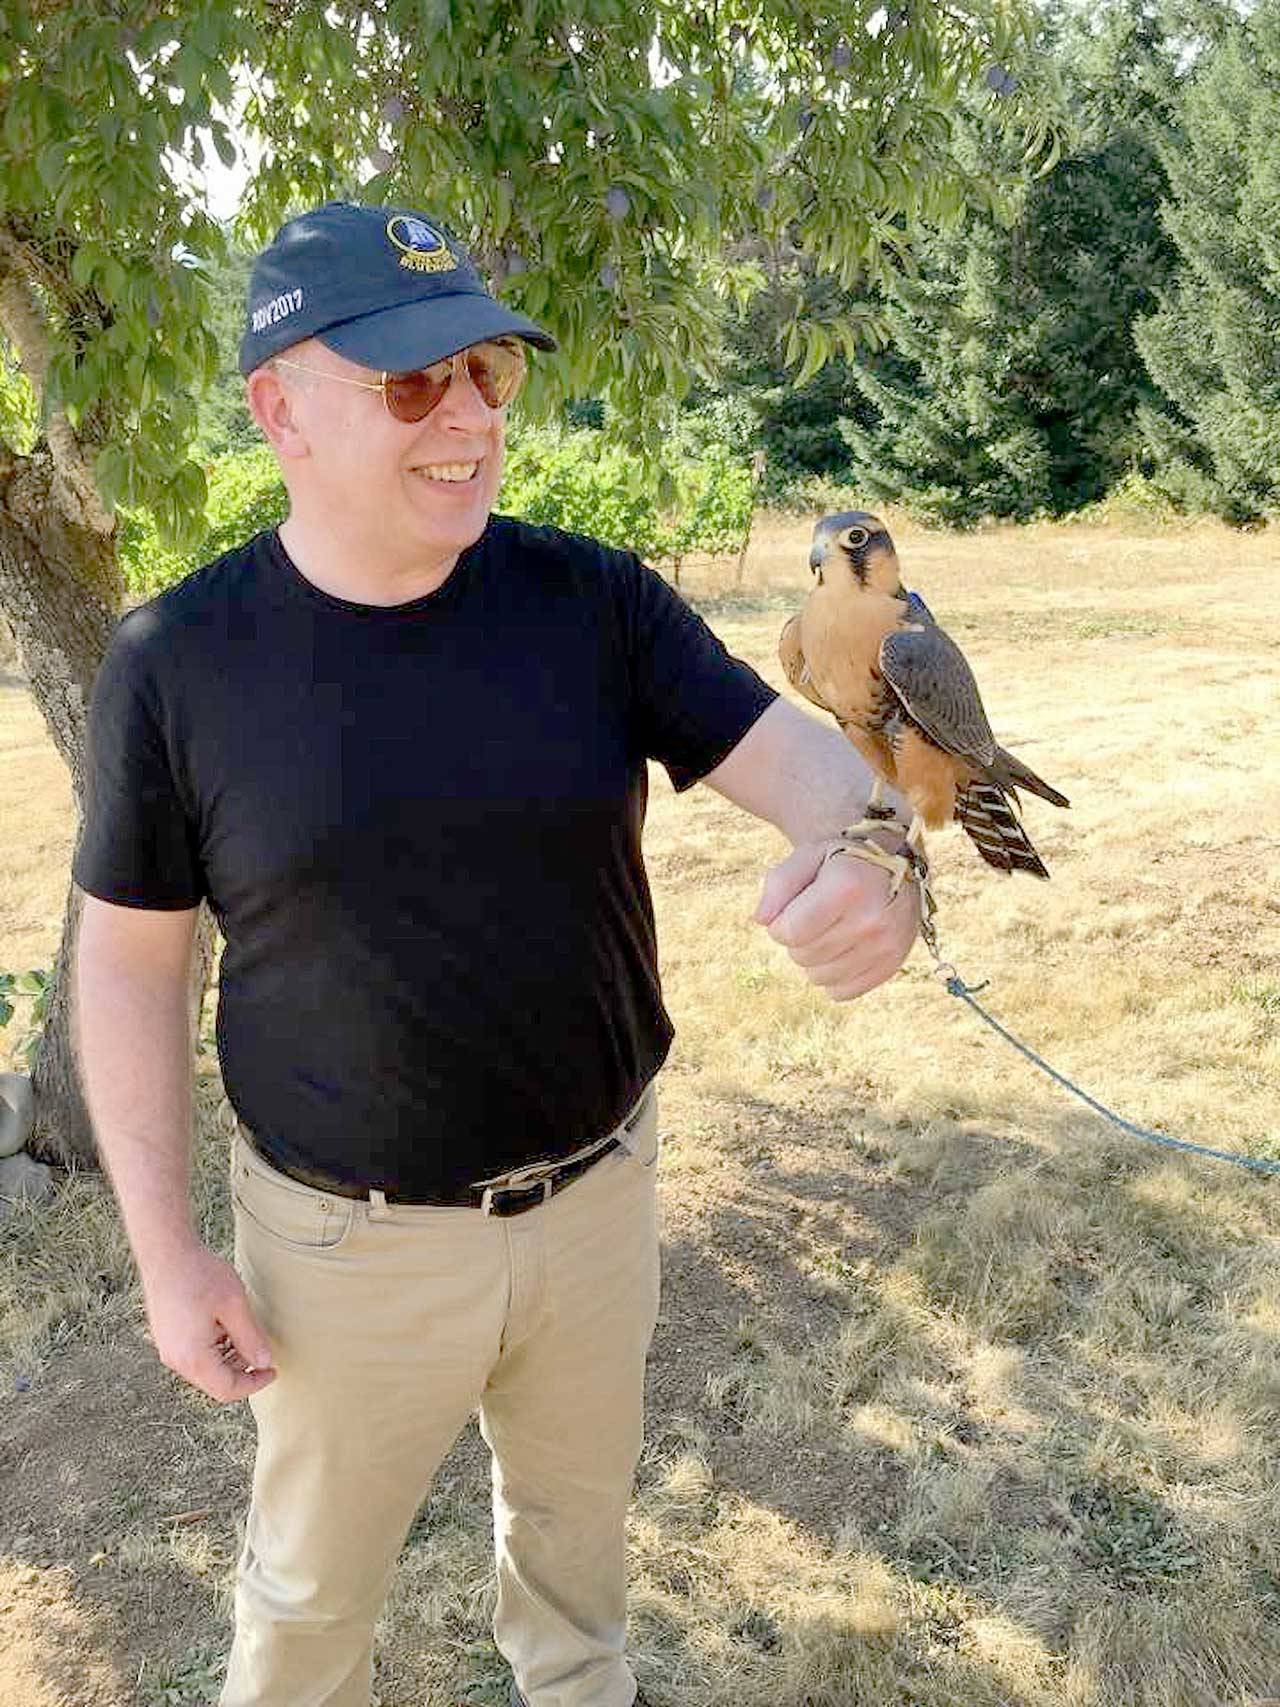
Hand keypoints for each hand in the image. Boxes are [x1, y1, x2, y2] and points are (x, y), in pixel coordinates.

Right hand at [141, 1244, 276, 1403]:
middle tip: (262, 1350)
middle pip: (215, 1383)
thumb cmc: (200, 1275)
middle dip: (242, 1372)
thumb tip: (264, 1362)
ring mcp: (168, 1349)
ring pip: (205, 1370)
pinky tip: (225, 1326)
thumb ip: (251, 1338)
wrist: (166, 1253)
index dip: (253, 1384)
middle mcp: (176, 1360)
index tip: (272, 1370)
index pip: (226, 1390)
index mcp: (193, 1357)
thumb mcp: (234, 1305)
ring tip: (245, 1333)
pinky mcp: (166, 1337)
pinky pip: (194, 1356)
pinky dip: (214, 1350)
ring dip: (229, 1360)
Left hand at [755, 834, 919, 999]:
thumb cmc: (841, 863)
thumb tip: (761, 920)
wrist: (894, 869)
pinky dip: (835, 976)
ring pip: (819, 978)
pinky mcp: (891, 965)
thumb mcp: (808, 856)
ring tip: (831, 931)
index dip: (780, 925)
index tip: (792, 910)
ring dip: (815, 959)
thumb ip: (779, 883)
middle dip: (798, 940)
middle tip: (816, 918)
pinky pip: (841, 992)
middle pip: (802, 956)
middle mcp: (871, 918)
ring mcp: (885, 945)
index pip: (790, 932)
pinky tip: (845, 949)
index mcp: (847, 886)